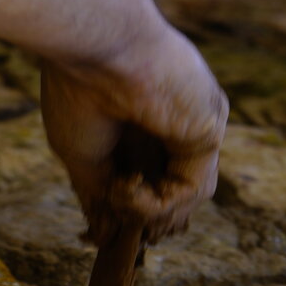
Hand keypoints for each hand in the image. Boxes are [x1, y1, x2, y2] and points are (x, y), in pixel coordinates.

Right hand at [40, 26, 227, 244]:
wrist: (94, 50)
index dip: (127, 212)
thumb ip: (99, 193)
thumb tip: (105, 234)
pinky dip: (154, 204)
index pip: (147, 181)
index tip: (97, 232)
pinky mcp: (207, 134)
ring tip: (116, 195)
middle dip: (140, 220)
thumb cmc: (78, 92)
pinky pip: (190, 192)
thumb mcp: (81, 157)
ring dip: (145, 214)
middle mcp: (173, 127)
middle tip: (111, 227)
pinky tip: (127, 186)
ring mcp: (193, 129)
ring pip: (182, 199)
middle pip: (168, 194)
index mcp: (142, 125)